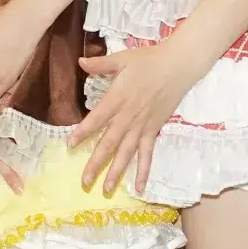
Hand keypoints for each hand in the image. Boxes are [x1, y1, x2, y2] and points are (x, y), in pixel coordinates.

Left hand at [69, 36, 210, 194]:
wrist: (178, 66)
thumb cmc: (148, 61)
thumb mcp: (122, 58)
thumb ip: (100, 64)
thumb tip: (80, 61)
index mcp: (117, 99)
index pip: (96, 119)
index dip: (82, 132)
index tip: (69, 145)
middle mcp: (128, 117)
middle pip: (109, 144)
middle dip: (96, 164)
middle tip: (84, 182)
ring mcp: (142, 126)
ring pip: (126, 153)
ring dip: (116, 172)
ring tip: (106, 189)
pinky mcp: (153, 130)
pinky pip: (147, 154)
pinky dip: (144, 171)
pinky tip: (139, 187)